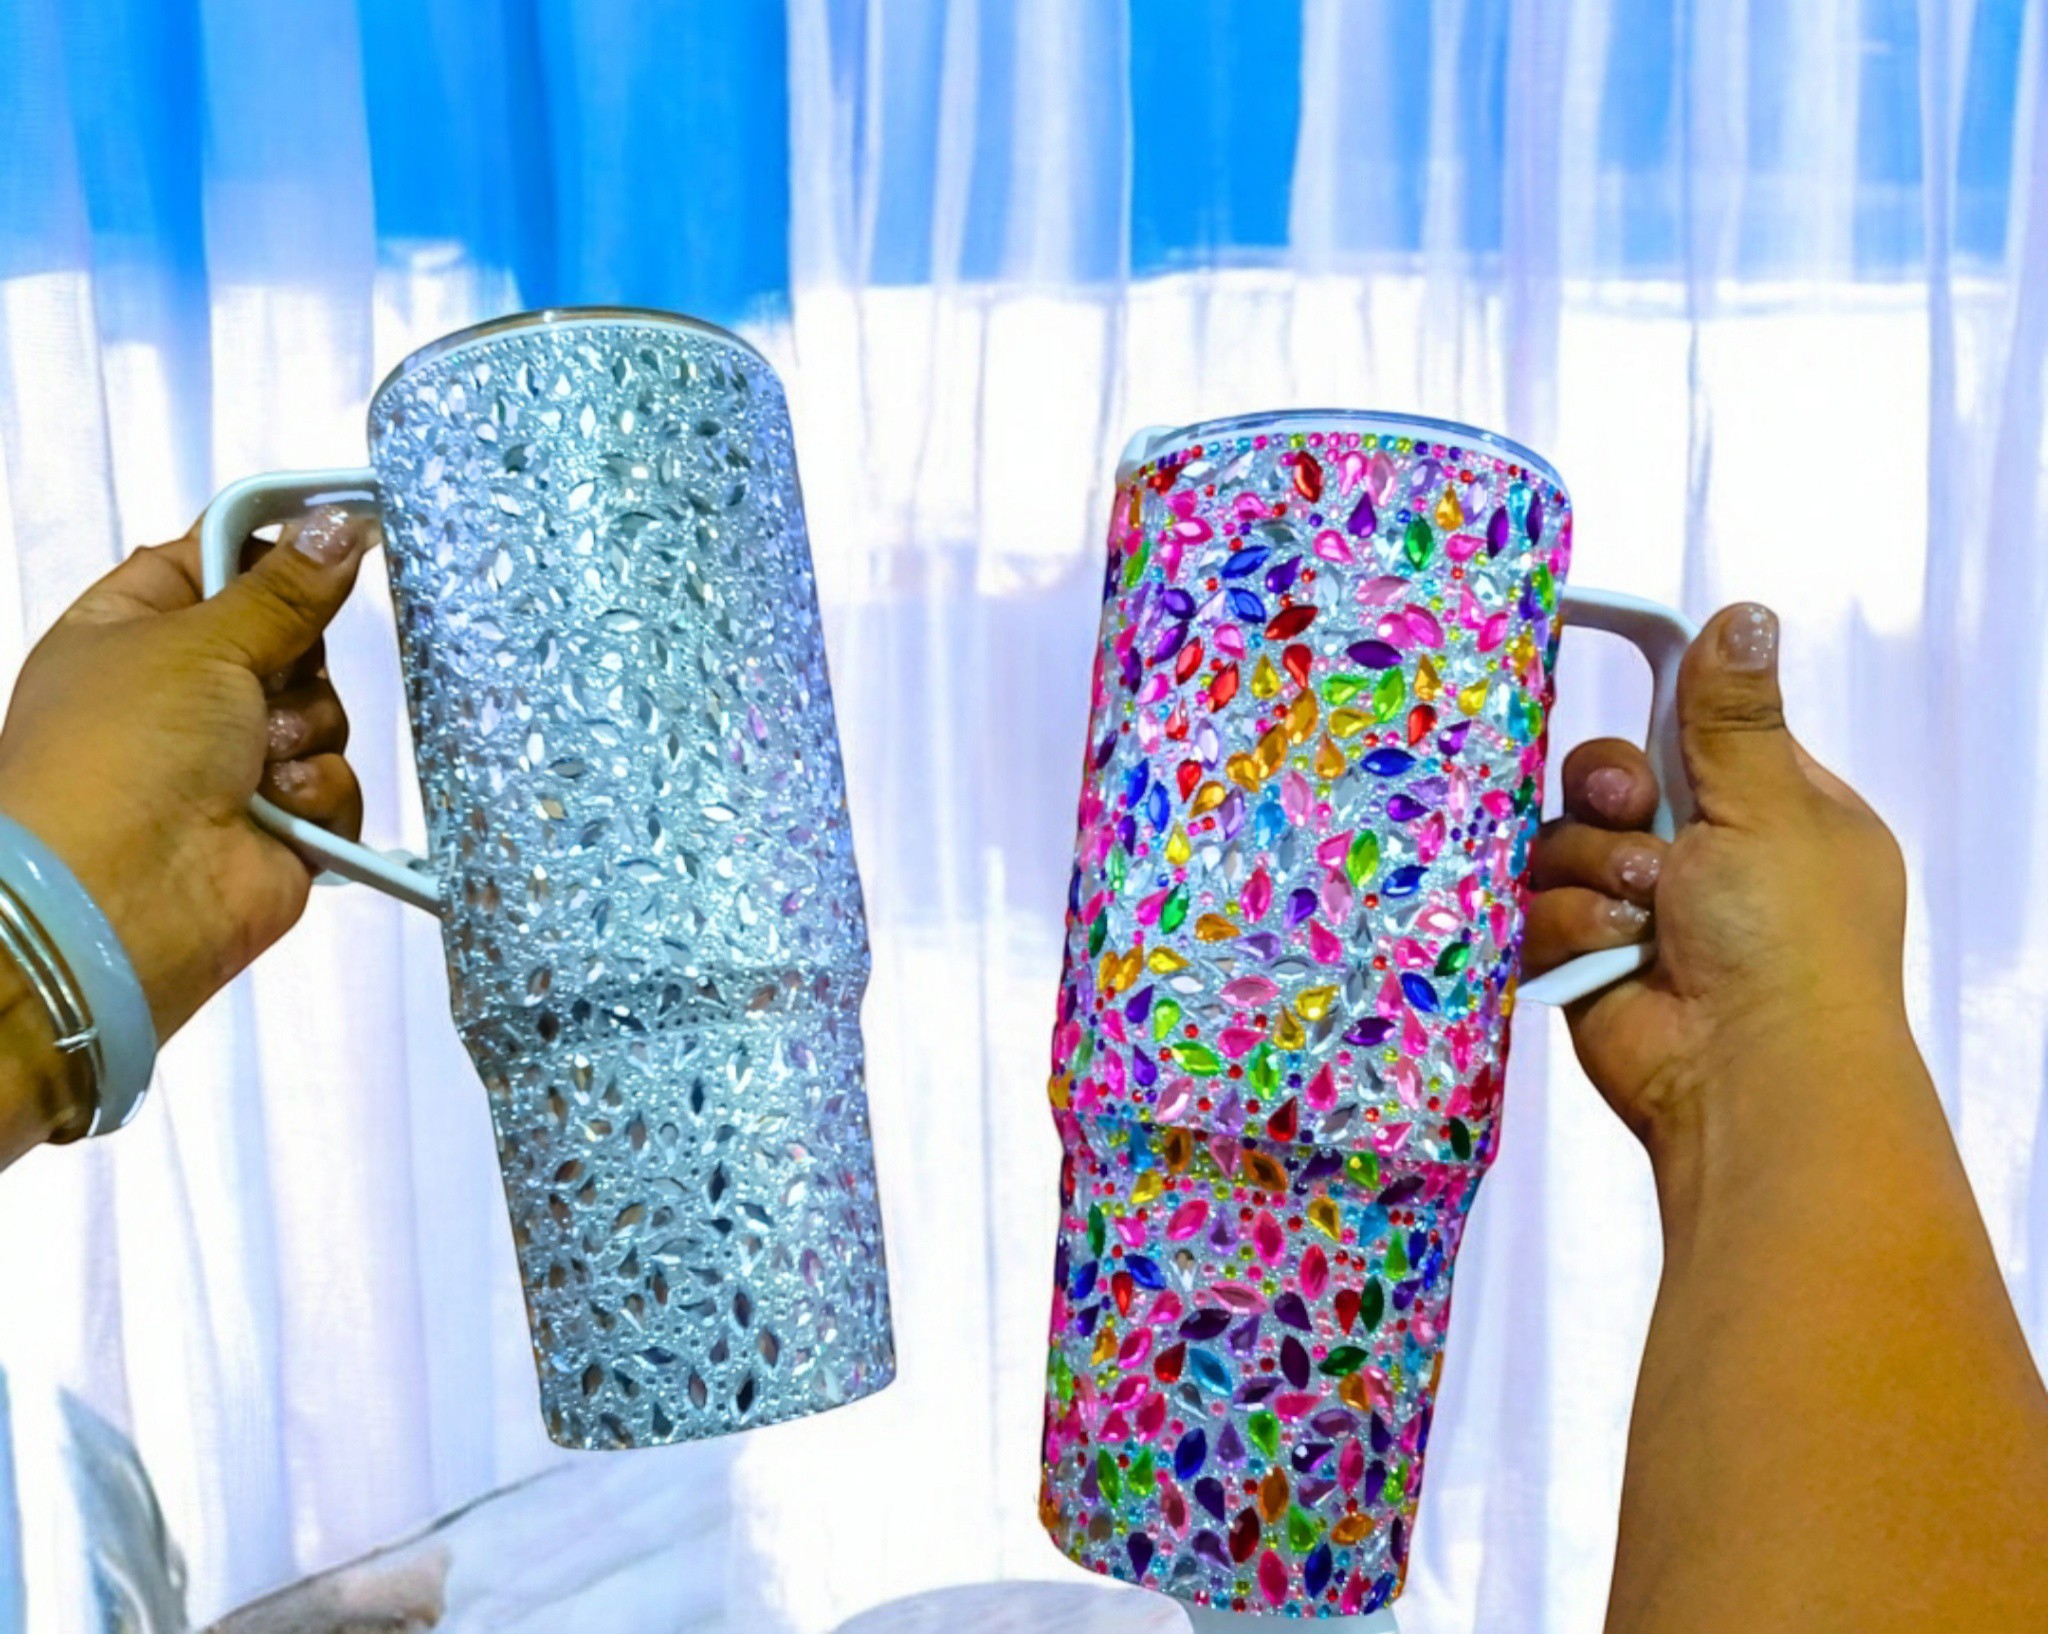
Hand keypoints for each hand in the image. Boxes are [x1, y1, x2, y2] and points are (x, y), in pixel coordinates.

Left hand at [0, 507, 372, 1060]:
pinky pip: (336, 783)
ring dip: (302, 734)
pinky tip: (279, 813)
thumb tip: (342, 522)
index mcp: (130, 630)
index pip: (212, 562)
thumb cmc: (128, 749)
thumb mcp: (200, 641)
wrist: (121, 899)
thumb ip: (285, 588)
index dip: (269, 551)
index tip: (336, 532)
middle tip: (264, 684)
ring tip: (258, 769)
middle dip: (295, 662)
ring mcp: (232, 761)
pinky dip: (317, 795)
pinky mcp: (282, 823)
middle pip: (288, 640)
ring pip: (322, 713)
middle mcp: (182, 692)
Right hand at [1522, 602, 1910, 1156]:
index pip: (1691, 727)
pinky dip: (1571, 928)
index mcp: (1768, 808)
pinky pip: (1539, 909)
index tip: (1594, 648)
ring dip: (1594, 872)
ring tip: (1641, 915)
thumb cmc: (1788, 939)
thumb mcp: (1768, 806)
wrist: (1747, 1077)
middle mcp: (1702, 855)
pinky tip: (1612, 955)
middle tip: (1637, 815)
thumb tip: (1745, 612)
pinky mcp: (1586, 957)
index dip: (1652, 704)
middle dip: (1610, 796)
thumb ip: (1731, 714)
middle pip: (1606, 779)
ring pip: (1561, 844)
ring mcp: (1639, 910)